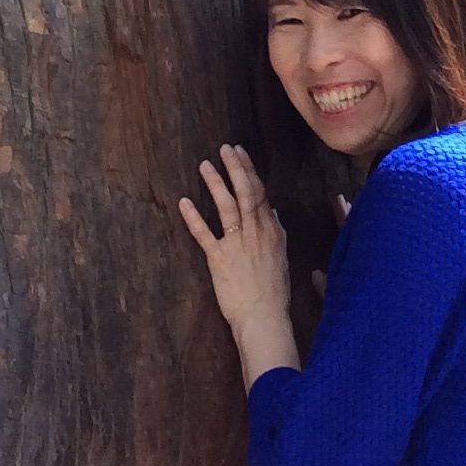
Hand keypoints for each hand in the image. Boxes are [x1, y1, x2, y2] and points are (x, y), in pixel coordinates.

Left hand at [179, 146, 291, 349]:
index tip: (240, 153)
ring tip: (205, 165)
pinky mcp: (219, 260)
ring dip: (216, 184)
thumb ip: (276, 232)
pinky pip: (204, 234)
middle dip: (236, 168)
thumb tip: (272, 212)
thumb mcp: (280, 257)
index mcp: (272, 232)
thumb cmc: (273, 291)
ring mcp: (237, 245)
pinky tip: (184, 202)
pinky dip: (194, 217)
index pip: (260, 194)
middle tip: (225, 148)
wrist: (264, 317)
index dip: (249, 171)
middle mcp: (256, 233)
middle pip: (246, 193)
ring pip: (227, 207)